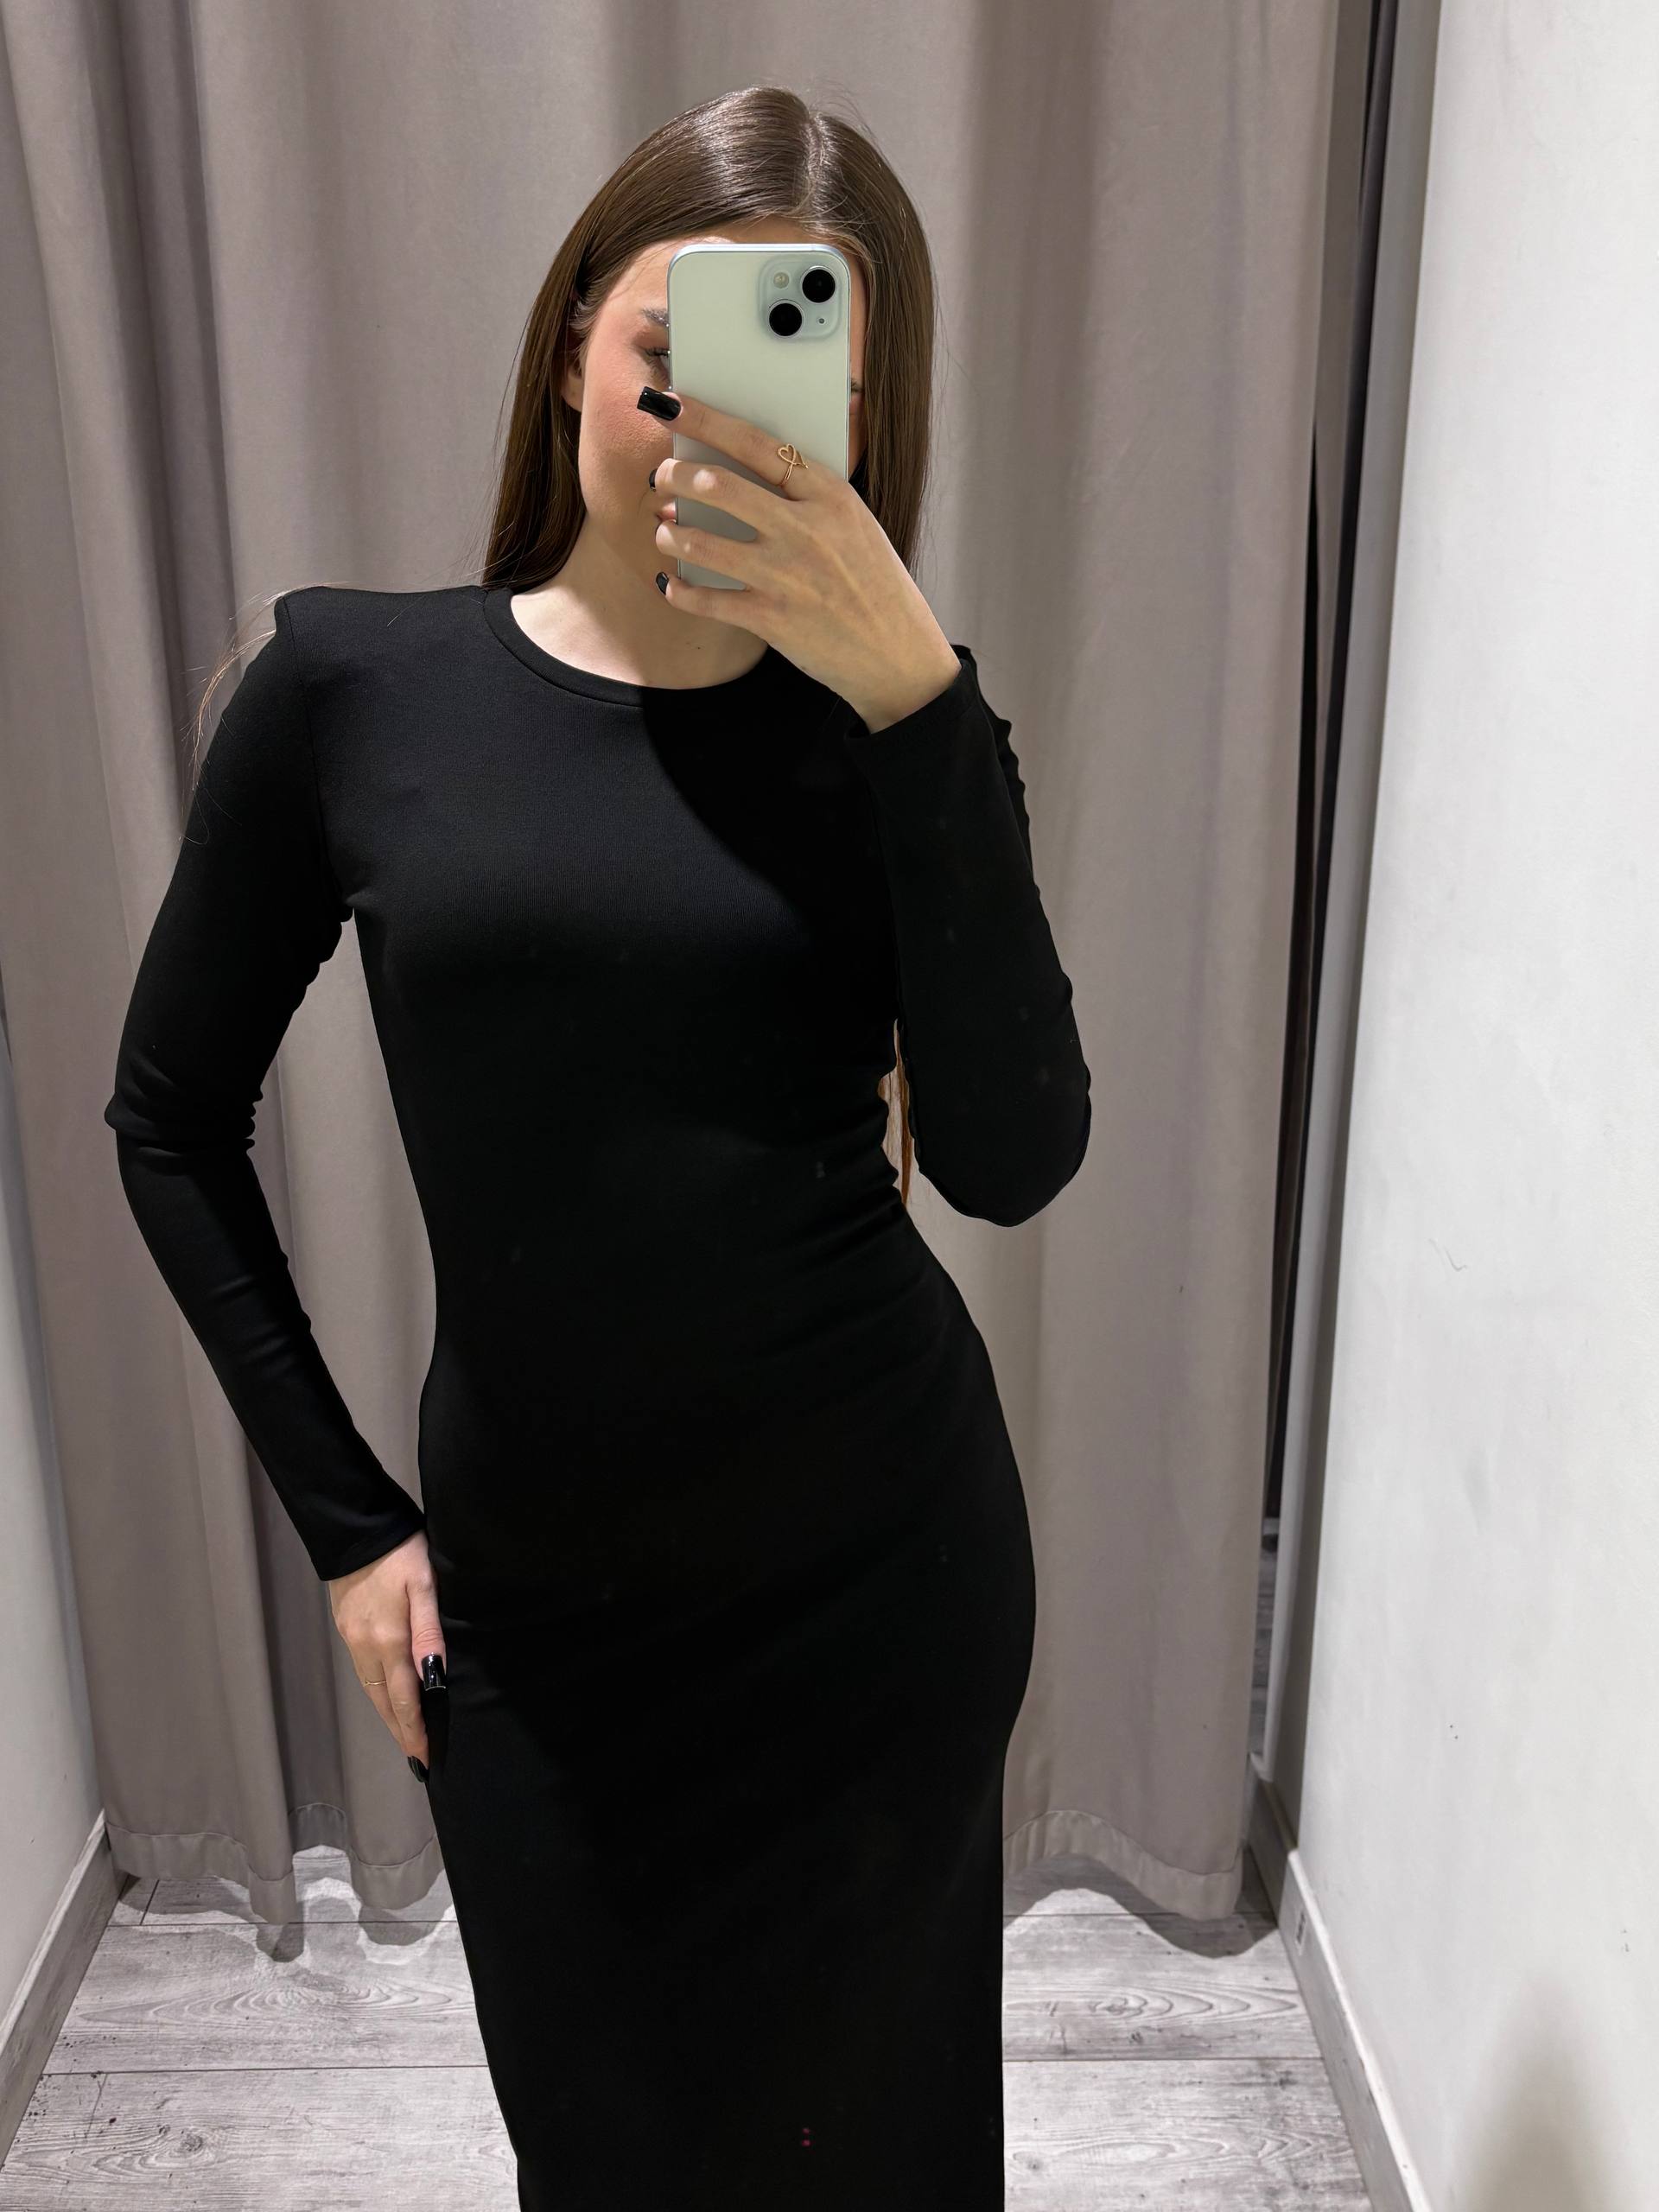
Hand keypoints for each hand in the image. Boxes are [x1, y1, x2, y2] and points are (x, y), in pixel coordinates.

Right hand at [327, 1531, 443, 1771]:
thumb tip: (435, 1676)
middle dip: (400, 1731)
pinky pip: (364, 1672)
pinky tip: (387, 1696)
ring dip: (388, 1715)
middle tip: (416, 1759)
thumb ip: (430, 1630)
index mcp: (388, 1640)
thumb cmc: (401, 1552)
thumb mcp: (425, 1585)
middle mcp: (366, 1647)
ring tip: (404, 1735)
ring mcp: (353, 1639)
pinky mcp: (346, 1628)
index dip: (414, 1730)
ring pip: (372, 1690)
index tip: (424, 1758)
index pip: (405, 1698)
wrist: (357, 1529)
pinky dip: (378, 1692)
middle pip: (384, 1702)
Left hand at [643, 385, 963, 730]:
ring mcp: (787, 575)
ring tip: (666, 533)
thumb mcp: (855, 525)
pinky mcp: (772, 619)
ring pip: (700, 542)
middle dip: (675, 477)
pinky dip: (679, 592)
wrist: (899, 656)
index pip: (756, 444)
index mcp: (830, 496)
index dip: (705, 420)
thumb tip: (736, 472)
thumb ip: (807, 496)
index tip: (669, 405)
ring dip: (670, 534)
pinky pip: (704, 599)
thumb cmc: (874, 586)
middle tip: (661, 479)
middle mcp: (806, 530)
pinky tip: (672, 585)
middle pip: (719, 486)